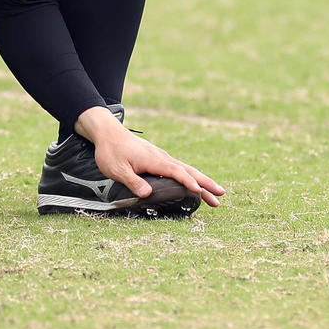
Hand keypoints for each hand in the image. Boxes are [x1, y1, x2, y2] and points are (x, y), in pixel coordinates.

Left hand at [75, 106, 225, 207]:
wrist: (107, 132)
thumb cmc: (110, 151)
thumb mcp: (117, 169)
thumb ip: (132, 181)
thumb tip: (147, 194)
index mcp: (153, 160)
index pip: (176, 172)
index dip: (188, 183)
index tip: (200, 192)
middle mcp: (161, 157)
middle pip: (188, 171)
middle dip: (205, 183)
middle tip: (221, 195)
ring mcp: (161, 157)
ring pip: (186, 169)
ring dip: (201, 181)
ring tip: (215, 194)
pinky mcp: (158, 158)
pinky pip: (179, 168)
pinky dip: (191, 176)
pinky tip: (195, 184)